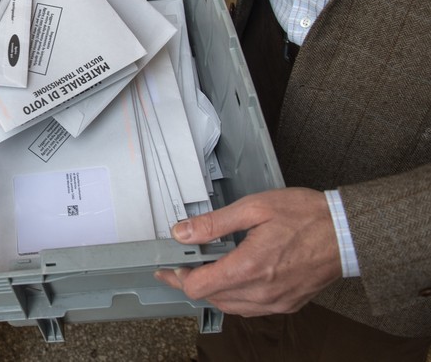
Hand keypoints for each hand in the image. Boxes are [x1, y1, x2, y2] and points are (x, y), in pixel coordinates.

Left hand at [154, 188, 341, 316]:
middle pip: (211, 298)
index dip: (177, 277)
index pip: (198, 287)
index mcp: (250, 267)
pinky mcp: (287, 304)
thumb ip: (214, 223)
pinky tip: (234, 277)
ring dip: (214, 290)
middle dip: (193, 282)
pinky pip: (250, 308)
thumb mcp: (254, 207)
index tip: (168, 267)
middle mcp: (262, 291)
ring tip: (207, 269)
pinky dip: (235, 296)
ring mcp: (276, 302)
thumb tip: (183, 232)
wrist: (348, 232)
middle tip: (183, 264)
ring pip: (230, 306)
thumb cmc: (307, 216)